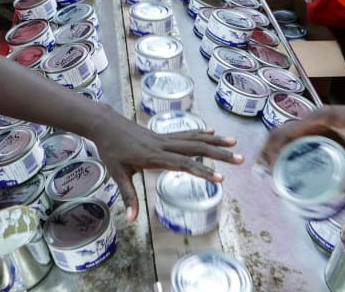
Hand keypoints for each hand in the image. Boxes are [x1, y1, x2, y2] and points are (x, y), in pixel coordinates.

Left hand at [87, 113, 242, 219]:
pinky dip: (201, 133)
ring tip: (234, 142)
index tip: (220, 178)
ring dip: (215, 141)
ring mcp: (164, 138)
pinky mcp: (163, 135)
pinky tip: (212, 132)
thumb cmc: (111, 150)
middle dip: (219, 153)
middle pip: (196, 149)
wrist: (105, 125)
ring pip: (194, 138)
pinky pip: (186, 133)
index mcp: (154, 156)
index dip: (202, 171)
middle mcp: (163, 145)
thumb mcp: (116, 174)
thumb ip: (128, 196)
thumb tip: (132, 219)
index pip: (183, 164)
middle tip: (239, 158)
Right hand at [258, 102, 344, 187]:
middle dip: (268, 153)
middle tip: (264, 176)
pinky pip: (297, 140)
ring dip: (275, 153)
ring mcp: (314, 124)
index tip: (270, 170)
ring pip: (286, 136)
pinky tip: (287, 170)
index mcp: (319, 117)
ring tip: (270, 175)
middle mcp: (312, 119)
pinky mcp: (319, 131)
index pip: (285, 131)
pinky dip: (287, 153)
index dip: (273, 150)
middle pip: (280, 133)